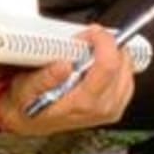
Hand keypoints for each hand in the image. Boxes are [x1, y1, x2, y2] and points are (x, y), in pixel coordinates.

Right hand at [0, 24, 135, 135]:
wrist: (31, 121)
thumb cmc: (29, 104)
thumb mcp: (26, 89)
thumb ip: (45, 78)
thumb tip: (63, 66)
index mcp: (83, 102)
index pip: (108, 65)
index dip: (103, 41)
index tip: (91, 32)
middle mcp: (101, 107)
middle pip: (122, 64)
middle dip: (107, 45)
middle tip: (87, 40)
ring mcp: (111, 109)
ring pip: (128, 70)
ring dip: (113, 54)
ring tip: (92, 52)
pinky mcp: (116, 107)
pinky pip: (128, 79)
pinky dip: (117, 65)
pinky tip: (100, 63)